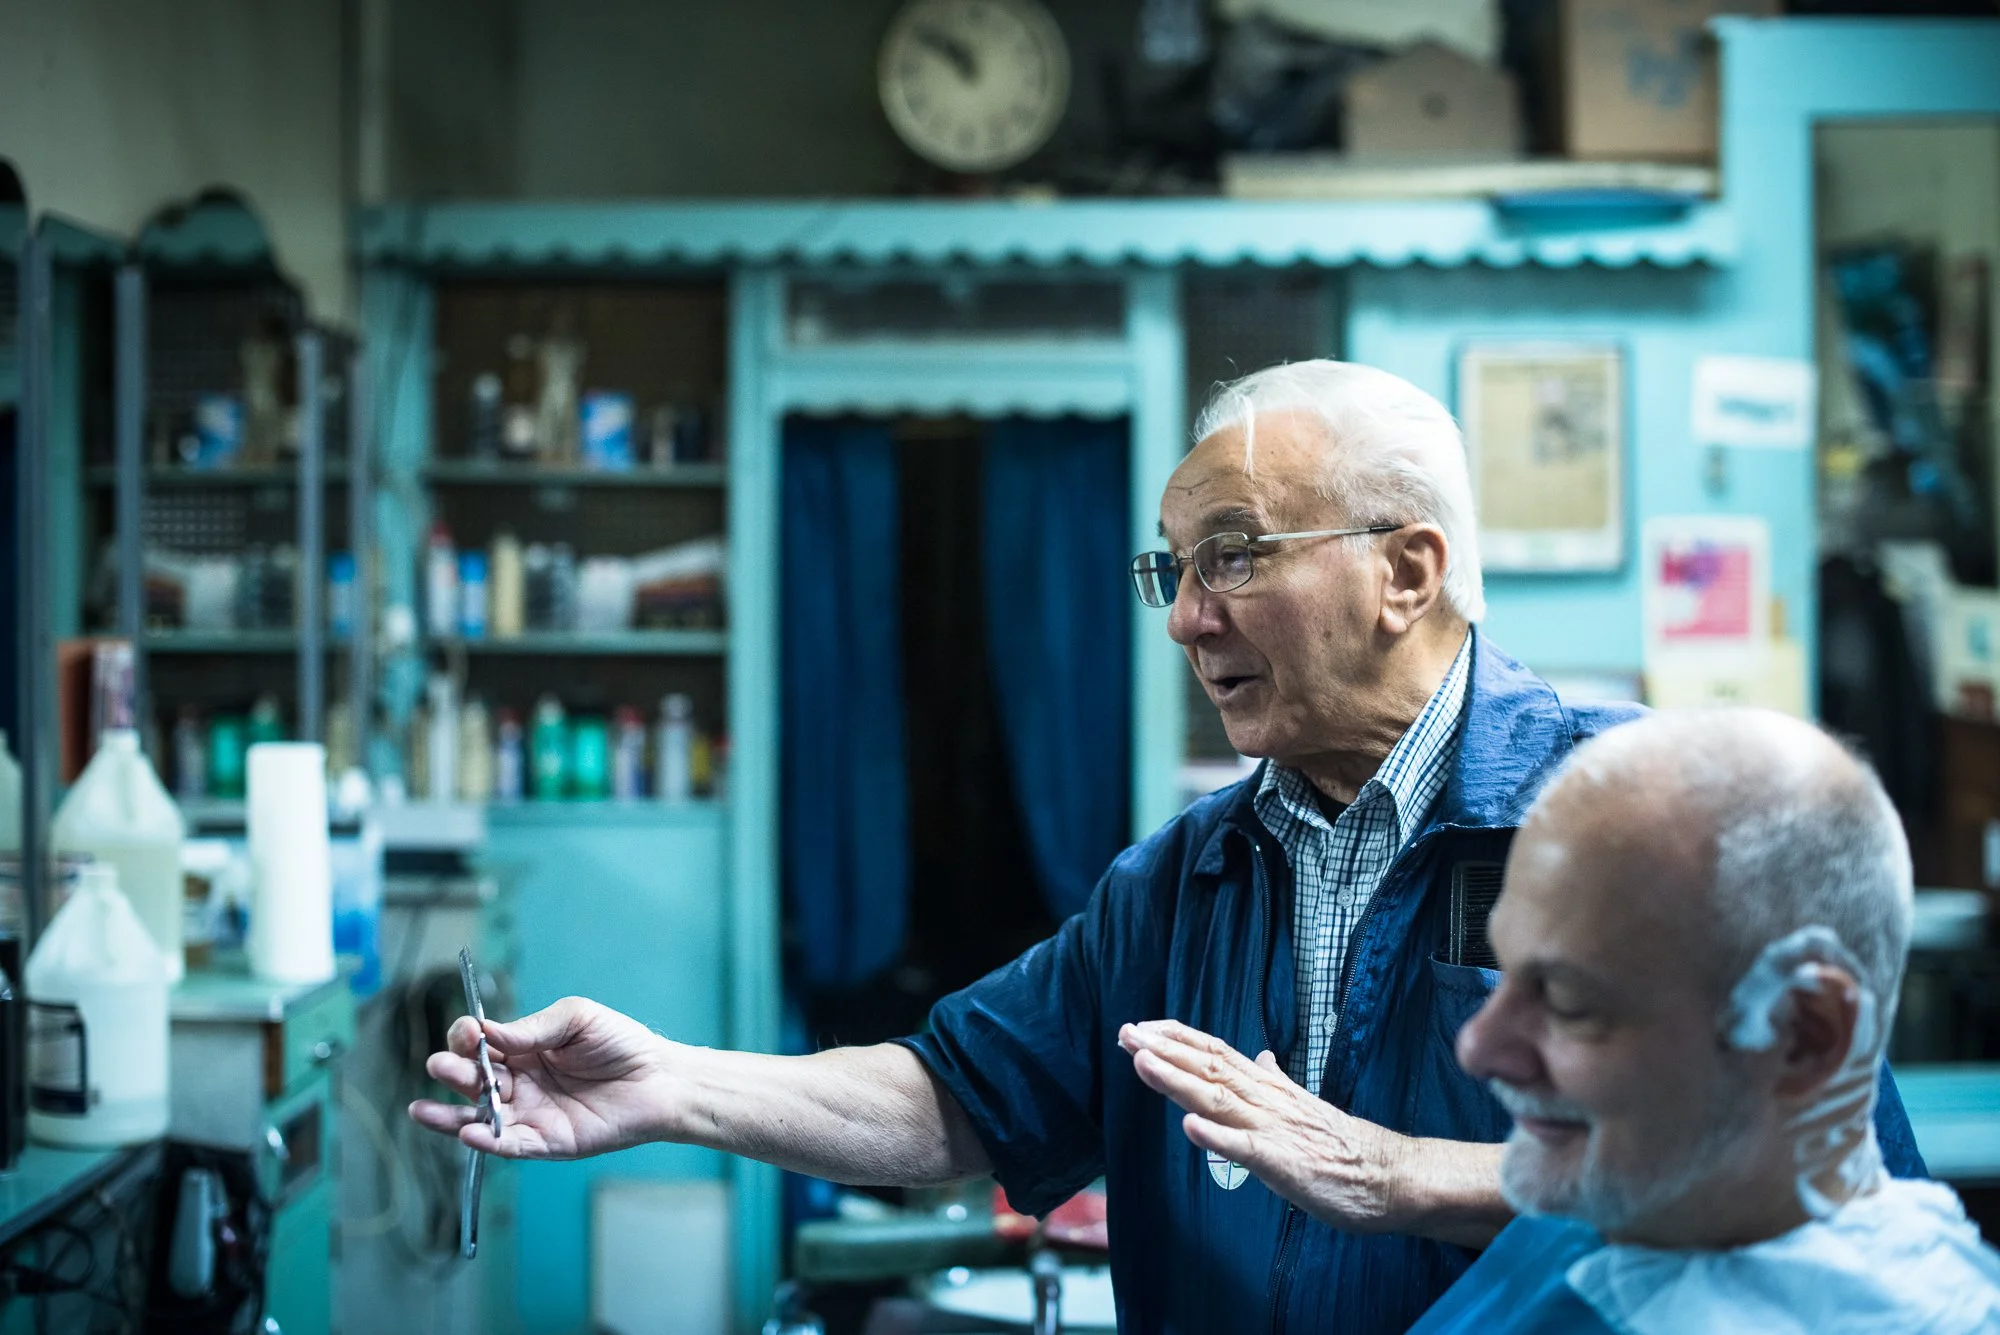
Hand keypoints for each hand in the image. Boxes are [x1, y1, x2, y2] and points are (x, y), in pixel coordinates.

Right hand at [408, 996, 678, 1160]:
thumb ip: (533, 1027)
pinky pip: (508, 1145)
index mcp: (523, 1048)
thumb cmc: (621, 1044)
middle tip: (443, 1066)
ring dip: (448, 1116)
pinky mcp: (545, 1141)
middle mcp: (519, 1082)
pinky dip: (485, 1142)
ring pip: (476, 1119)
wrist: (660, 1079)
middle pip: (470, 1080)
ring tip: (420, 1110)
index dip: (466, 1038)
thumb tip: (489, 1031)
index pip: (479, 1044)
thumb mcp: (576, 1019)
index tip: (468, 1033)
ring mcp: (529, 1113)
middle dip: (451, 1072)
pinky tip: (467, 1133)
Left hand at [1119, 1019, 1412, 1231]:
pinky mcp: (1286, 1164)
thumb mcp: (1304, 1106)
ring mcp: (1275, 1130)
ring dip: (1178, 1080)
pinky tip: (1190, 1127)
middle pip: (1210, 1068)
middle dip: (1164, 1050)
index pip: (1218, 1053)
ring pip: (1220, 1099)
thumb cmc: (1343, 1147)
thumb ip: (1277, 1082)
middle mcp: (1267, 1102)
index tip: (1143, 1026)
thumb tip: (1261, 1057)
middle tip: (1126, 1032)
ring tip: (1143, 1062)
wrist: (1390, 1176)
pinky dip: (1217, 1137)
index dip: (1178, 1039)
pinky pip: (1247, 1150)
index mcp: (1270, 1089)